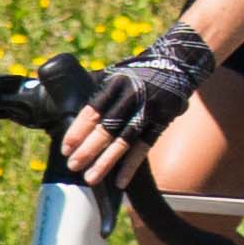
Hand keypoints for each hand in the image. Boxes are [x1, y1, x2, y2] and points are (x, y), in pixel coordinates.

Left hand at [63, 25, 214, 188]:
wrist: (177, 63)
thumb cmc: (138, 72)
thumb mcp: (117, 73)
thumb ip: (98, 90)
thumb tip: (68, 106)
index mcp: (115, 82)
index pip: (92, 110)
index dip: (78, 130)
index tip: (66, 148)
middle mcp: (132, 95)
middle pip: (107, 127)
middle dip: (88, 148)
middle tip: (73, 165)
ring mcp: (149, 108)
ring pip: (125, 140)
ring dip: (106, 161)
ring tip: (90, 178)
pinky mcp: (163, 120)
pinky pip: (145, 146)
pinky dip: (132, 164)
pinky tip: (120, 181)